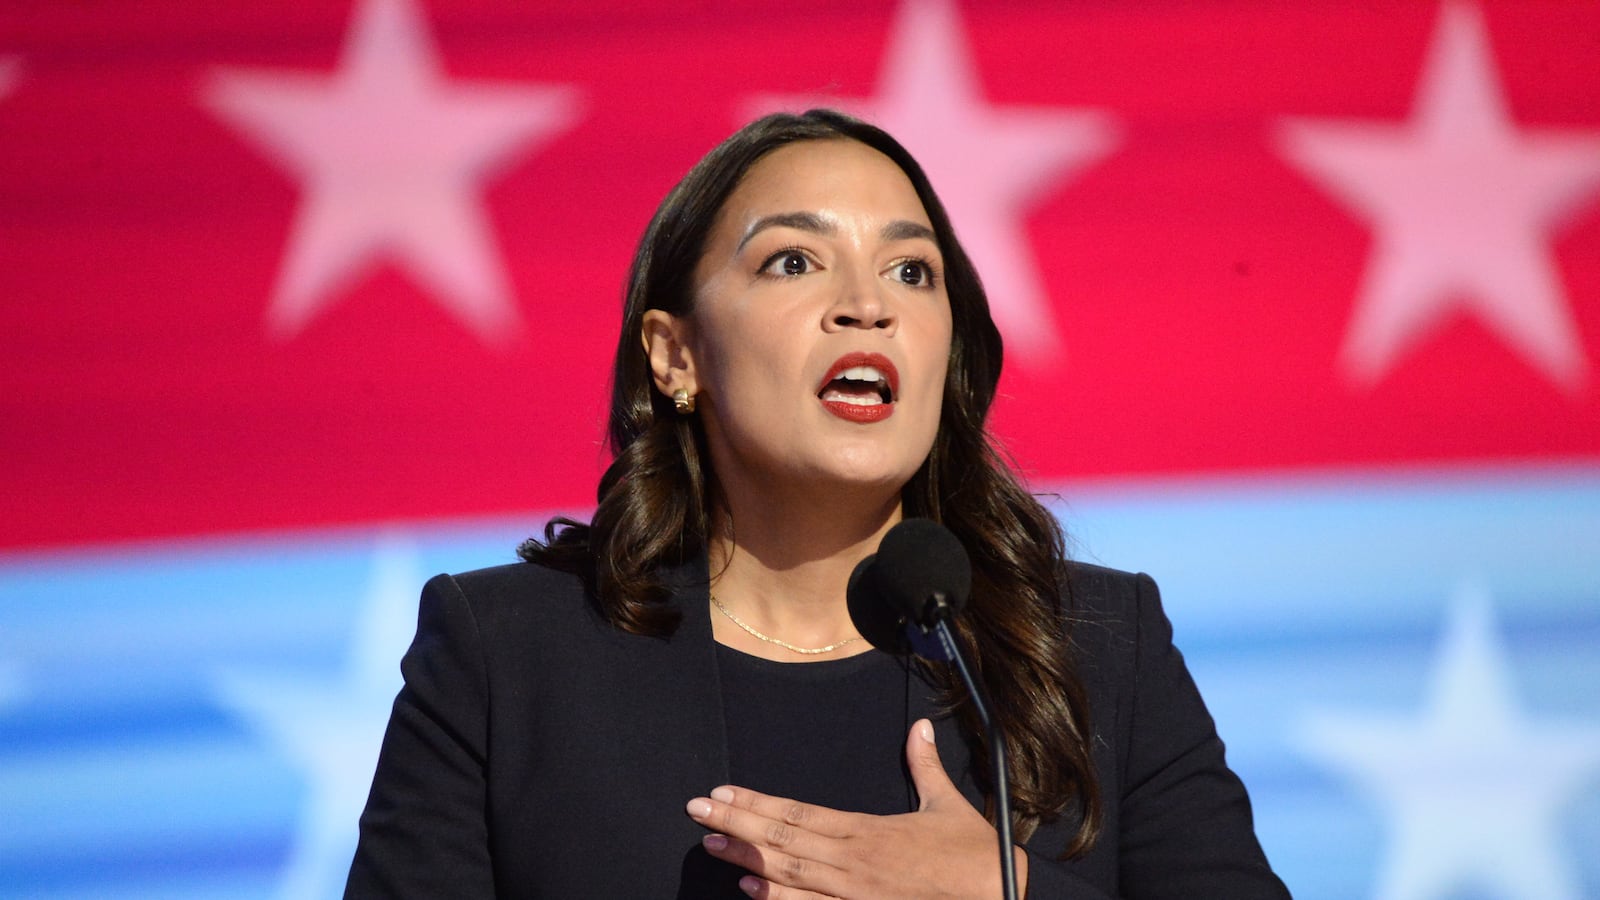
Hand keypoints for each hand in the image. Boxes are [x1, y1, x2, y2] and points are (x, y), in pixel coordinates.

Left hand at [685, 718, 1026, 898]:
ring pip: (788, 876)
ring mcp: (854, 896)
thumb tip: (919, 728)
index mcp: (869, 831)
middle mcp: (854, 863)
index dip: (756, 804)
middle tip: (695, 813)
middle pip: (782, 842)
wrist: (997, 898)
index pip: (799, 813)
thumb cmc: (974, 859)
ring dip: (745, 862)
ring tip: (711, 847)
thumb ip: (925, 767)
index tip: (721, 793)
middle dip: (735, 826)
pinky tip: (749, 892)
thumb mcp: (949, 806)